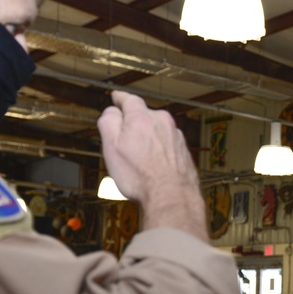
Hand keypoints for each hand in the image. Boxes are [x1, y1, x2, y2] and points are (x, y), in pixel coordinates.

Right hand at [97, 91, 206, 239]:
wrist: (171, 196)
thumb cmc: (140, 175)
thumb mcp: (111, 146)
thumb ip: (108, 123)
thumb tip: (112, 111)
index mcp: (142, 118)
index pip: (129, 100)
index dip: (120, 98)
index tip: (117, 98)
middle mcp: (162, 123)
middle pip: (144, 116)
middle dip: (134, 124)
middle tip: (124, 140)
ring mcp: (175, 137)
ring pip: (157, 131)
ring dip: (148, 139)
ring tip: (139, 160)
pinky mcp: (183, 151)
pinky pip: (167, 145)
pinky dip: (159, 151)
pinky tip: (153, 166)